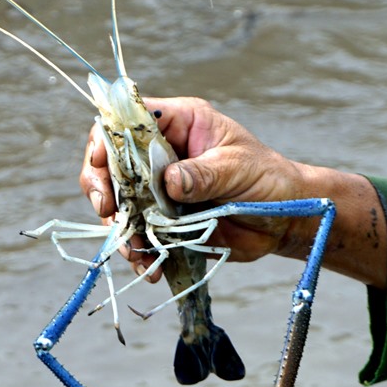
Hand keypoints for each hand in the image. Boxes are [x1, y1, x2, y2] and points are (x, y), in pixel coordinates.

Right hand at [80, 97, 308, 275]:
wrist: (285, 221)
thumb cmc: (269, 179)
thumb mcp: (238, 168)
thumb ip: (203, 174)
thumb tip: (169, 180)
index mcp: (179, 124)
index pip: (129, 120)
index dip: (108, 138)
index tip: (102, 164)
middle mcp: (161, 152)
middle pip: (110, 160)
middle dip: (101, 187)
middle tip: (108, 211)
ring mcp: (156, 186)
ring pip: (118, 200)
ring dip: (120, 226)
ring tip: (135, 250)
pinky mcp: (160, 217)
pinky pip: (135, 231)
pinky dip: (136, 250)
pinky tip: (148, 266)